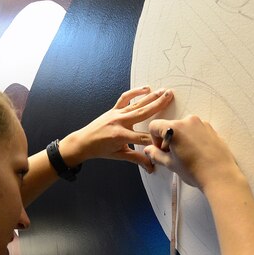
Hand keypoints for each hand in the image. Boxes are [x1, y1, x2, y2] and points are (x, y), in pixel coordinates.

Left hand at [59, 86, 173, 171]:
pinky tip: (146, 88)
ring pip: (137, 104)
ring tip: (163, 91)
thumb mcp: (120, 155)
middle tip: (170, 96)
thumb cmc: (100, 150)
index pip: (144, 137)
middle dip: (158, 105)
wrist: (83, 142)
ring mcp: (116, 114)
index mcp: (120, 136)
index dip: (156, 140)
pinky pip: (125, 98)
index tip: (167, 139)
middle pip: (143, 113)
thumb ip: (137, 159)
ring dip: (151, 97)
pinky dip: (135, 92)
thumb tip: (152, 166)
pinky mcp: (114, 109)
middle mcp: (119, 122)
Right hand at [143, 116, 244, 189]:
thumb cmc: (196, 170)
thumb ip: (156, 154)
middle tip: (174, 155)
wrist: (220, 175)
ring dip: (181, 138)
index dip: (154, 139)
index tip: (161, 149)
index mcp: (174, 129)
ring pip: (184, 128)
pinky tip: (197, 153)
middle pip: (170, 126)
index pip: (155, 126)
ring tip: (187, 155)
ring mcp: (201, 124)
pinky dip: (193, 138)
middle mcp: (188, 122)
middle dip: (168, 139)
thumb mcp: (171, 164)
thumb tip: (149, 150)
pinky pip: (196, 130)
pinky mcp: (211, 129)